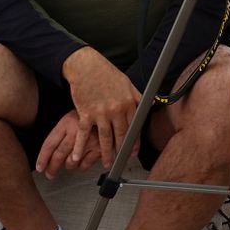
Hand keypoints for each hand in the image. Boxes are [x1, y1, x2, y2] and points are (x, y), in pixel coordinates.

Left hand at [35, 110, 107, 178]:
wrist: (107, 111)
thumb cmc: (87, 116)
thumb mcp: (71, 118)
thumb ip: (60, 134)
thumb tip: (49, 152)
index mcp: (66, 123)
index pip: (50, 144)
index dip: (42, 158)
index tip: (39, 167)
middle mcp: (76, 131)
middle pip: (59, 154)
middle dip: (52, 167)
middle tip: (49, 174)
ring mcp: (88, 140)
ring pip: (72, 161)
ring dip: (68, 166)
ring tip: (68, 165)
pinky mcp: (99, 148)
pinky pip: (85, 164)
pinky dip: (81, 166)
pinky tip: (81, 163)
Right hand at [61, 48, 142, 168]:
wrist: (86, 66)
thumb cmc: (105, 73)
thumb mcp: (127, 83)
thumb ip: (138, 96)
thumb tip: (152, 102)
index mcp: (128, 102)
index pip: (133, 127)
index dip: (134, 141)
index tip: (134, 151)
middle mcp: (116, 109)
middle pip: (121, 136)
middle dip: (122, 151)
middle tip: (122, 161)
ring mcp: (101, 113)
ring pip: (105, 138)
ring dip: (106, 154)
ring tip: (107, 163)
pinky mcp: (86, 113)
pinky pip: (84, 134)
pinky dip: (80, 147)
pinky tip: (77, 156)